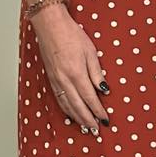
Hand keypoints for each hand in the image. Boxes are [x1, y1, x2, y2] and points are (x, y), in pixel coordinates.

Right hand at [30, 5, 110, 134]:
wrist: (50, 26)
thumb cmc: (71, 35)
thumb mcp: (90, 51)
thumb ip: (96, 73)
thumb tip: (103, 90)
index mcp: (76, 73)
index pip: (90, 98)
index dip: (98, 111)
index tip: (105, 119)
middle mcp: (64, 80)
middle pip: (77, 106)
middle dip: (87, 120)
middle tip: (95, 130)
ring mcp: (55, 80)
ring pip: (67, 105)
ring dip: (77, 118)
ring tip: (85, 127)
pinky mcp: (50, 78)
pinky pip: (59, 99)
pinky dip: (66, 109)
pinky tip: (71, 113)